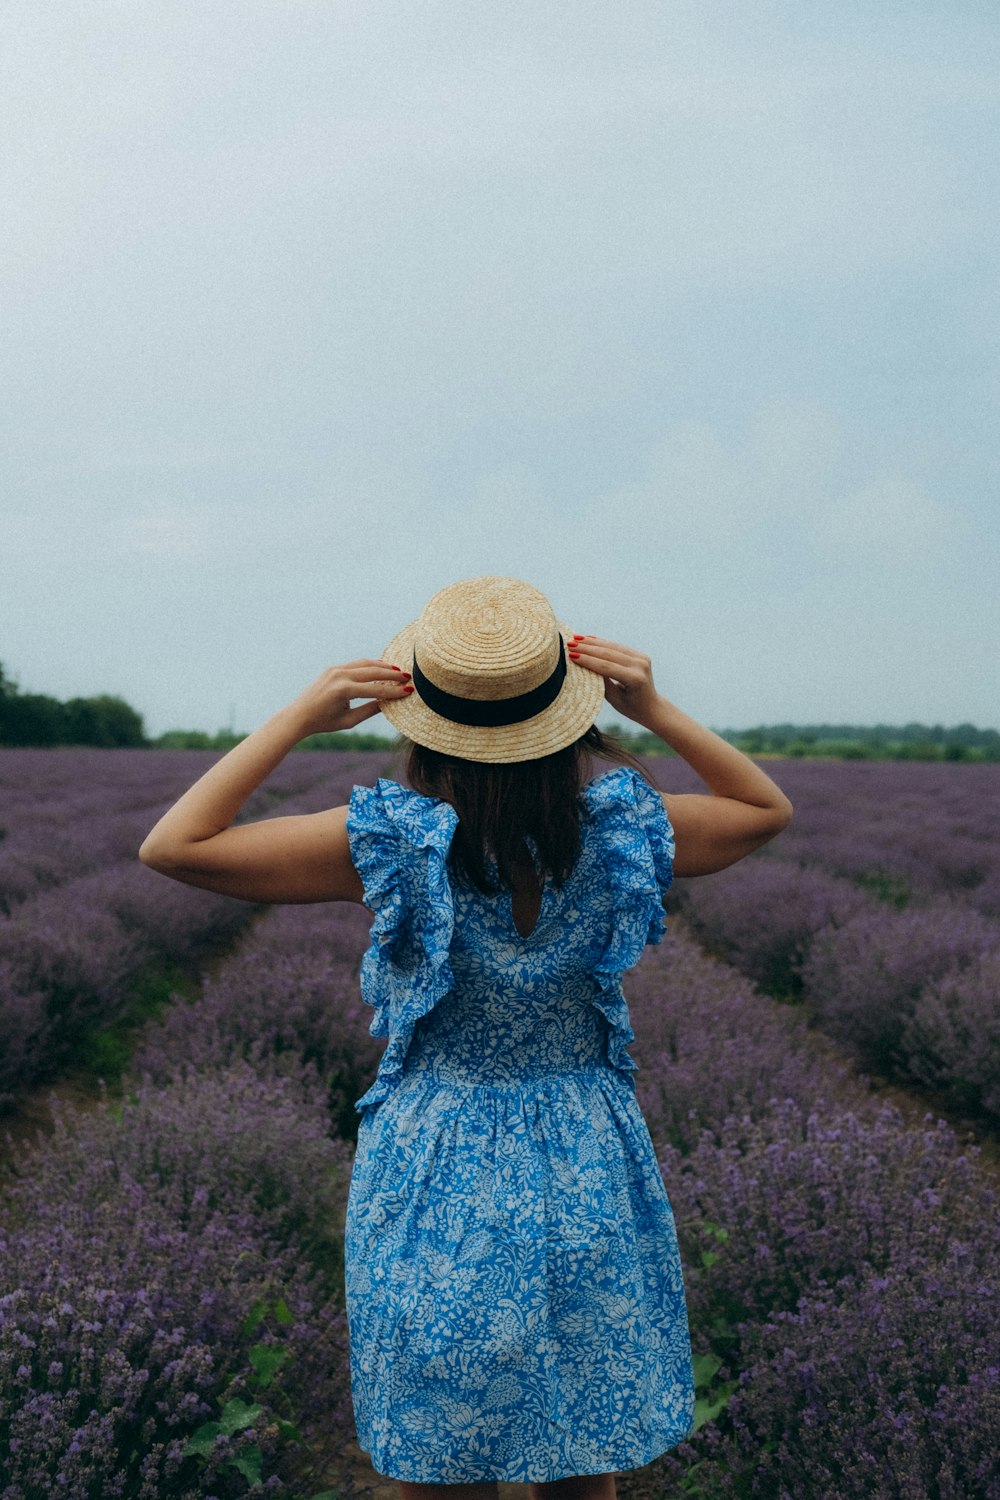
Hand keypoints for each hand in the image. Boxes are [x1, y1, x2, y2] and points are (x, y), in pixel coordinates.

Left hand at [286, 659, 411, 737]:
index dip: (394, 691)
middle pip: (373, 672)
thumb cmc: (324, 722)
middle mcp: (339, 676)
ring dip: (383, 666)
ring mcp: (335, 669)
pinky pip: (356, 664)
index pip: (375, 689)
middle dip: (392, 674)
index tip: (409, 692)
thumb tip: (389, 703)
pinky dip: (370, 665)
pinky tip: (381, 668)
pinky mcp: (333, 668)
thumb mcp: (349, 720)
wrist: (299, 715)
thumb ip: (370, 710)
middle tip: (409, 677)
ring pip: (365, 664)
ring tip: (398, 671)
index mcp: (343, 690)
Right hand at [568, 635, 660, 726]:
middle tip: (569, 644)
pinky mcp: (640, 655)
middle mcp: (640, 666)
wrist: (652, 707)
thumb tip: (584, 667)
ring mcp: (642, 658)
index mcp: (635, 679)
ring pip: (613, 647)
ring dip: (593, 643)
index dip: (588, 660)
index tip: (571, 655)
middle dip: (587, 648)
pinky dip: (603, 643)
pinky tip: (589, 639)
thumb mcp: (614, 700)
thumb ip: (602, 683)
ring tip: (576, 639)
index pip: (606, 667)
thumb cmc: (631, 708)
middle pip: (609, 654)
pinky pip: (618, 647)